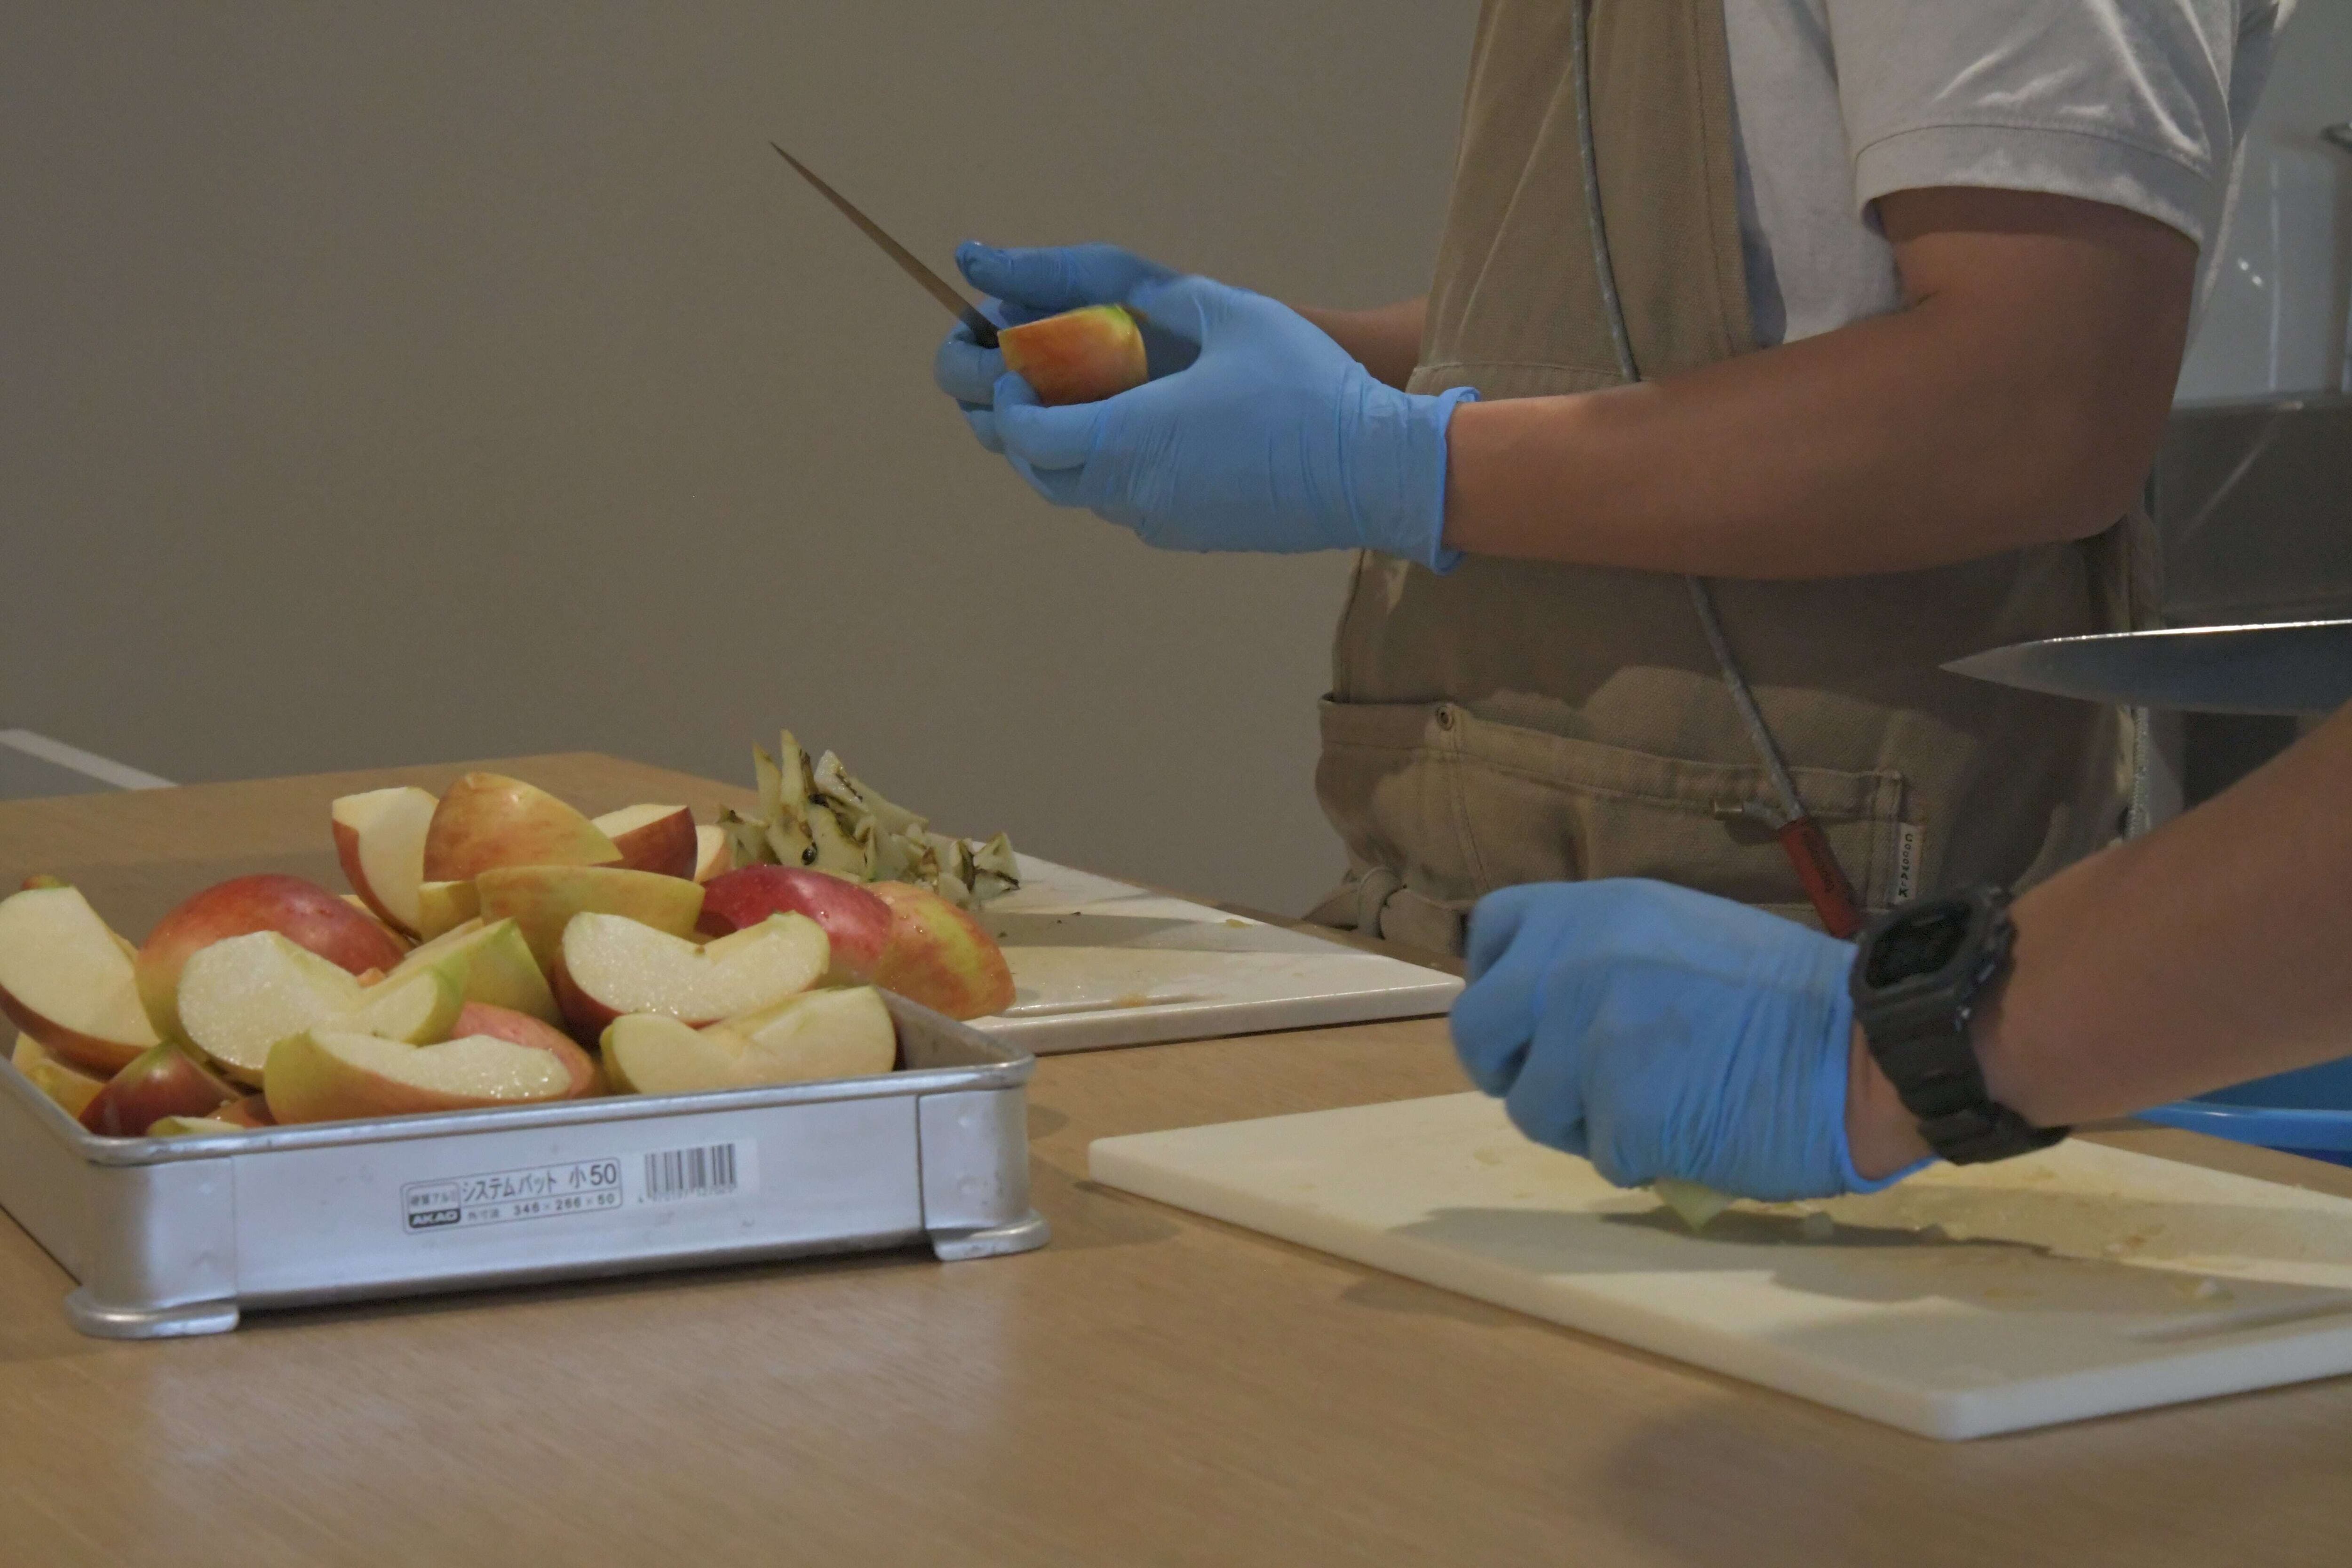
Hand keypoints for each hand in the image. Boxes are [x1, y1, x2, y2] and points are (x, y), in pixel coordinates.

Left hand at [933, 242, 1474, 568]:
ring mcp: (1163, 522)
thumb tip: (1107, 290)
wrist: (1374, 470)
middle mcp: (1134, 491)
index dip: (1006, 403)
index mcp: (1130, 437)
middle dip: (1022, 432)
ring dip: (1068, 454)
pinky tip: (1145, 435)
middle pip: (1041, 474)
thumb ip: (1157, 297)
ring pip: (1083, 496)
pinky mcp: (1192, 536)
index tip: (1015, 369)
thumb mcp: (1230, 313)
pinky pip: (1131, 507)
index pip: (1027, 434)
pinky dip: (1115, 473)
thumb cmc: (1306, 385)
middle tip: (1030, 388)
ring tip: (1084, 406)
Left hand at [1449, 880, 1928, 1200]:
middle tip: (1570, 1088)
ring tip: (1655, 1108)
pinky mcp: (1621, 1111)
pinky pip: (1597, 1154)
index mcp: (1594, 911)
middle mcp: (1577, 963)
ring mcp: (1593, 1038)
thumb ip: (1600, 956)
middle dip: (1515, 1067)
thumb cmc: (1783, 1000)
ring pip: (1530, 1107)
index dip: (1501, 982)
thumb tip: (1542, 1003)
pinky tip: (1691, 1132)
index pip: (1489, 933)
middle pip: (1478, 1029)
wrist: (1869, 1047)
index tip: (1531, 1017)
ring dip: (1581, 1123)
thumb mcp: (1676, 935)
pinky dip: (1638, 1158)